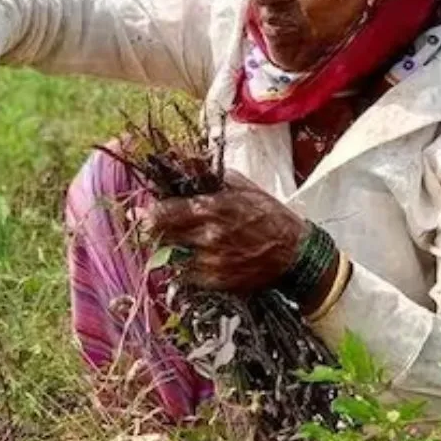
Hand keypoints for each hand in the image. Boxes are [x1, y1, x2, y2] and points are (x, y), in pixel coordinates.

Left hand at [149, 172, 309, 295]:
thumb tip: (181, 158)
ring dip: (173, 249)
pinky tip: (202, 258)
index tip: (145, 213)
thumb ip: (208, 175)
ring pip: (173, 256)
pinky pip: (187, 275)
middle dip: (158, 231)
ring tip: (189, 241)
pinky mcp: (215, 282)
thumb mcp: (241, 186)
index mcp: (212, 208)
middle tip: (159, 227)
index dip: (150, 214)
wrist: (294, 253)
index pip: (163, 213)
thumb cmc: (268, 215)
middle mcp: (208, 236)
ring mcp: (210, 262)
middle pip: (162, 236)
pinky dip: (188, 267)